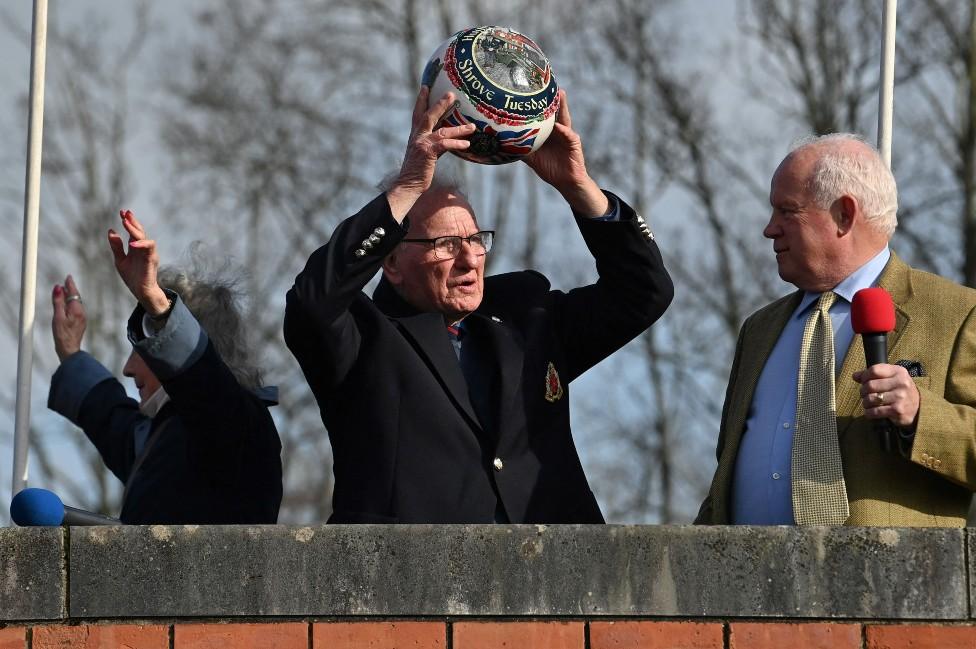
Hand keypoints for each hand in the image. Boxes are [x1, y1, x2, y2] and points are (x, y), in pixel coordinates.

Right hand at [52, 275, 85, 361]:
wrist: (69, 349)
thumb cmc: (62, 335)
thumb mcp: (57, 317)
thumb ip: (58, 301)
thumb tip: (58, 288)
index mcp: (77, 310)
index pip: (74, 294)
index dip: (70, 285)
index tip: (68, 277)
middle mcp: (82, 313)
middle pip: (76, 298)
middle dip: (71, 289)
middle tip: (66, 281)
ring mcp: (82, 318)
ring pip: (76, 304)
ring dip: (71, 297)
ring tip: (65, 290)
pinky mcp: (80, 323)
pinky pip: (76, 310)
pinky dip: (71, 304)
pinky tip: (67, 305)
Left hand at [107, 210, 169, 315]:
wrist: (141, 291)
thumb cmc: (133, 277)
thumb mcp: (120, 260)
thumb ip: (116, 246)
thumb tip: (111, 230)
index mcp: (135, 247)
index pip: (132, 231)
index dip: (128, 221)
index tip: (122, 212)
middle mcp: (143, 248)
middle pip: (140, 231)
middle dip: (133, 221)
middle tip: (125, 213)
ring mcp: (148, 253)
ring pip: (145, 237)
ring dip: (135, 230)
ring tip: (125, 223)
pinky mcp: (151, 260)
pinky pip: (149, 249)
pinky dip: (141, 245)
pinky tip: (131, 243)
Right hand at [386, 86, 475, 220]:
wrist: (408, 185)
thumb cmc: (417, 171)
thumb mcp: (424, 154)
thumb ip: (433, 144)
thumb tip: (447, 140)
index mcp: (415, 135)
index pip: (418, 113)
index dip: (421, 100)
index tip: (426, 86)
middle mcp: (417, 136)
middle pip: (428, 115)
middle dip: (439, 104)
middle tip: (451, 94)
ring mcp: (422, 144)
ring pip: (442, 130)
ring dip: (458, 128)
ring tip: (472, 126)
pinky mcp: (428, 153)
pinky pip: (445, 145)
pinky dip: (456, 143)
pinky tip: (467, 143)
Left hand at [522, 89, 607, 215]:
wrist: (565, 182)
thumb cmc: (549, 168)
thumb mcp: (532, 158)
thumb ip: (520, 149)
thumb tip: (501, 145)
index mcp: (548, 132)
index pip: (543, 115)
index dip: (538, 103)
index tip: (531, 90)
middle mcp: (558, 130)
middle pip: (554, 111)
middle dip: (552, 98)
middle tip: (547, 83)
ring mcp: (567, 135)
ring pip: (564, 118)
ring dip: (563, 106)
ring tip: (560, 94)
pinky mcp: (574, 143)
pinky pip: (569, 135)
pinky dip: (564, 131)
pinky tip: (558, 126)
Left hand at [853, 363, 920, 428]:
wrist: (918, 407)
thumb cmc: (900, 390)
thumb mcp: (891, 377)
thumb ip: (873, 375)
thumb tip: (855, 375)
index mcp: (899, 371)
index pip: (874, 370)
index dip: (864, 376)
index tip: (863, 381)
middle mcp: (901, 383)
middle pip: (870, 385)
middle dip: (863, 391)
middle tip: (865, 394)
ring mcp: (900, 397)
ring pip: (870, 399)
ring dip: (865, 402)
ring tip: (868, 403)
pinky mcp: (898, 410)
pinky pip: (875, 411)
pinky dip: (869, 412)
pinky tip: (871, 411)